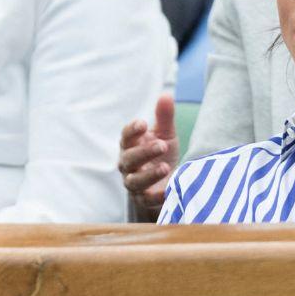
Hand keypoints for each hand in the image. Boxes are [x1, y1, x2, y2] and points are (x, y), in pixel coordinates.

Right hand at [119, 94, 178, 221]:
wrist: (166, 182)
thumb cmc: (162, 155)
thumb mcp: (166, 135)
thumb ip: (164, 117)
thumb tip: (166, 95)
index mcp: (131, 146)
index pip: (125, 137)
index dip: (132, 131)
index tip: (143, 124)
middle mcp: (128, 165)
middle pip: (129, 159)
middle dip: (144, 152)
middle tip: (161, 144)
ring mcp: (135, 184)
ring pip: (134, 181)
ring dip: (149, 174)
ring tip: (165, 167)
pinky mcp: (145, 200)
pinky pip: (147, 200)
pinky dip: (157, 197)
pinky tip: (168, 190)